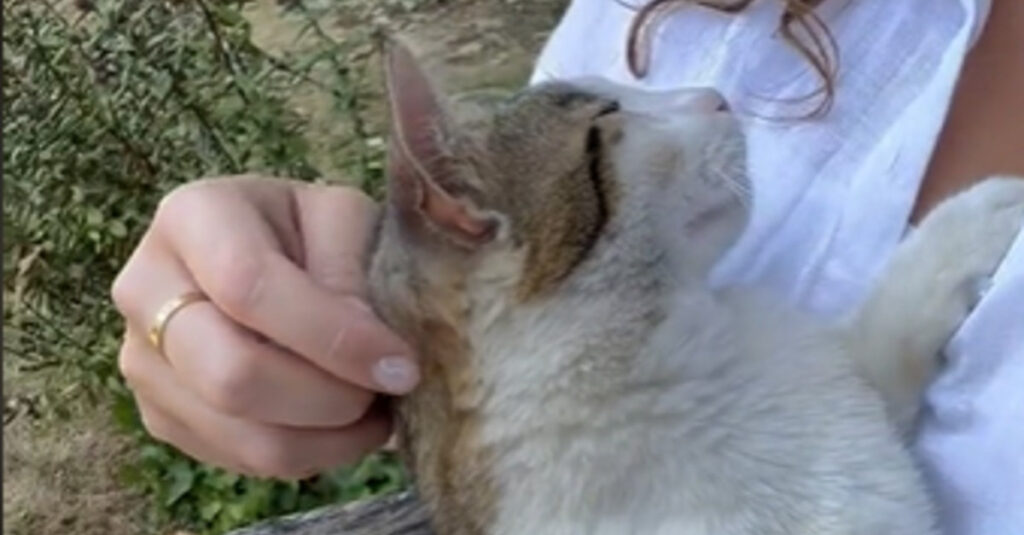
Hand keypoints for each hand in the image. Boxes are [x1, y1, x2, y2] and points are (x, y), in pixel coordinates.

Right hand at [111, 175, 416, 478]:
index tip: (400, 364)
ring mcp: (142, 360)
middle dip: (330, 397)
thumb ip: (351, 274)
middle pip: (231, 375)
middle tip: (389, 387)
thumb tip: (368, 357)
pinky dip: (308, 454)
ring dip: (328, 438)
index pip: (250, 287)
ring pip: (241, 434)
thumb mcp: (344, 219)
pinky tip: (341, 424)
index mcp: (190, 217)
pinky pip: (239, 459)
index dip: (332, 337)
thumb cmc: (312, 230)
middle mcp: (144, 289)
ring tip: (376, 410)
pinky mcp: (160, 415)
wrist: (274, 254)